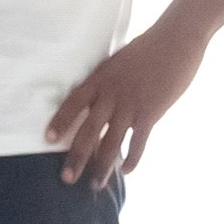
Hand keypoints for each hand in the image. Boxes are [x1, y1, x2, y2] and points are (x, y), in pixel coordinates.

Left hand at [46, 20, 206, 188]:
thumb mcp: (117, 62)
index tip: (47, 139)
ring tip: (95, 184)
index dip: (60, 121)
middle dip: (76, 157)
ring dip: (102, 166)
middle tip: (66, 178)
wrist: (175, 39)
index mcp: (99, 79)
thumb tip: (100, 99)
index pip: (72, 103)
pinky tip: (126, 172)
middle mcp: (110, 95)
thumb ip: (107, 82)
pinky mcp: (152, 112)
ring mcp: (130, 105)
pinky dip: (132, 158)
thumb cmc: (147, 48)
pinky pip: (138, 141)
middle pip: (88, 131)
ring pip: (111, 142)